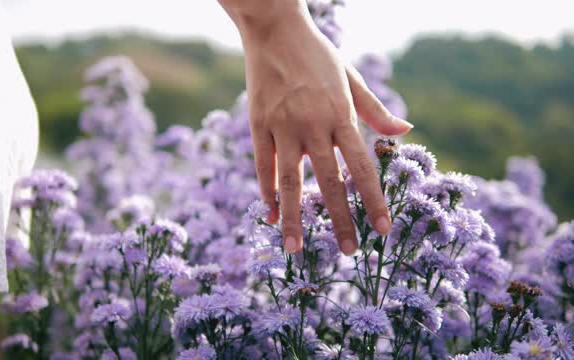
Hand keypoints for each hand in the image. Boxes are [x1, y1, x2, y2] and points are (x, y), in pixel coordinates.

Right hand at [220, 1, 412, 254]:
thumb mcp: (351, 77)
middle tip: (348, 252)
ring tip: (295, 249)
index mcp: (340, 114)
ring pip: (289, 182)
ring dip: (294, 218)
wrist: (274, 29)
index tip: (383, 228)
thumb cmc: (317, 54)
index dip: (374, 199)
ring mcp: (283, 125)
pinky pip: (263, 165)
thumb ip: (375, 110)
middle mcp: (313, 124)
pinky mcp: (258, 123)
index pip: (361, 166)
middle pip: (329, 182)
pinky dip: (266, 191)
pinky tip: (271, 213)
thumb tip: (404, 134)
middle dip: (340, 219)